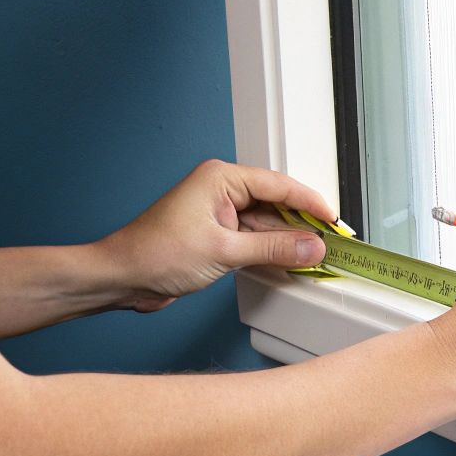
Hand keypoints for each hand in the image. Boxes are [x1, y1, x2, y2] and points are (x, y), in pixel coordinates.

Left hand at [95, 159, 336, 311]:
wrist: (121, 277)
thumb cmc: (154, 253)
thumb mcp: (224, 252)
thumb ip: (273, 248)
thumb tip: (310, 247)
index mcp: (221, 178)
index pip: (280, 185)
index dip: (311, 204)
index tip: (334, 221)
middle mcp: (221, 190)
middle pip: (276, 204)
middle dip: (302, 225)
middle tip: (328, 243)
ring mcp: (219, 214)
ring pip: (267, 224)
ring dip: (287, 241)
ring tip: (312, 257)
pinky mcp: (217, 235)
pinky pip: (254, 239)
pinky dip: (271, 251)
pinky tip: (288, 262)